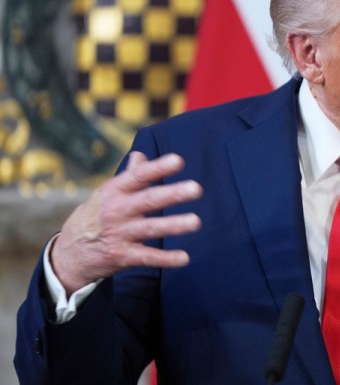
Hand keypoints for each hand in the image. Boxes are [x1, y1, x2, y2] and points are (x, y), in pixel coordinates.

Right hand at [50, 152, 202, 295]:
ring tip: (196, 222)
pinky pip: (147, 257)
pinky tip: (184, 258)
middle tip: (196, 189)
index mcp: (115, 191)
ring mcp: (119, 234)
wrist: (69, 251)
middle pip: (148, 200)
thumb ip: (130, 175)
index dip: (158, 168)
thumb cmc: (97, 215)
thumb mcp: (108, 192)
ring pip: (150, 229)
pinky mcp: (122, 256)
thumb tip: (141, 154)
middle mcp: (117, 211)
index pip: (138, 176)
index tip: (179, 161)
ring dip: (174, 225)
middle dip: (172, 194)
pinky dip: (165, 259)